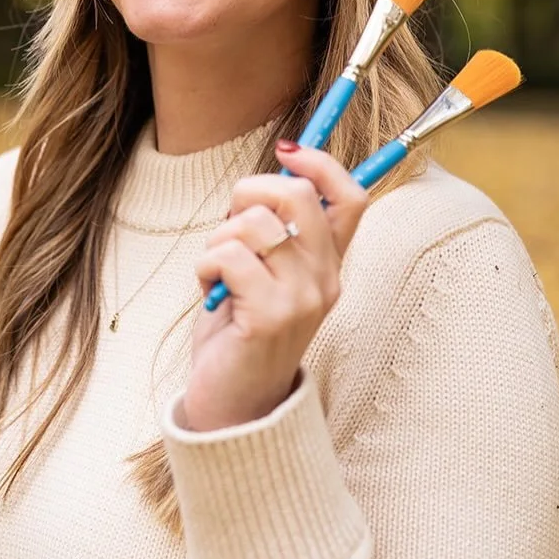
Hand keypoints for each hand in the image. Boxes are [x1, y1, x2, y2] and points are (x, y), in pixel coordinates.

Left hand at [182, 141, 368, 432]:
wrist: (233, 407)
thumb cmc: (241, 332)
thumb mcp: (266, 274)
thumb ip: (275, 231)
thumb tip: (274, 170)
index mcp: (329, 266)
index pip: (352, 198)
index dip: (322, 163)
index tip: (287, 151)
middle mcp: (325, 280)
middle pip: (298, 196)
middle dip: (250, 190)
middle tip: (230, 218)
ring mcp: (302, 300)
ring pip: (253, 224)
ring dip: (218, 237)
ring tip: (217, 270)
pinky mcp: (270, 317)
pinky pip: (227, 255)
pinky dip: (206, 264)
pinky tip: (210, 290)